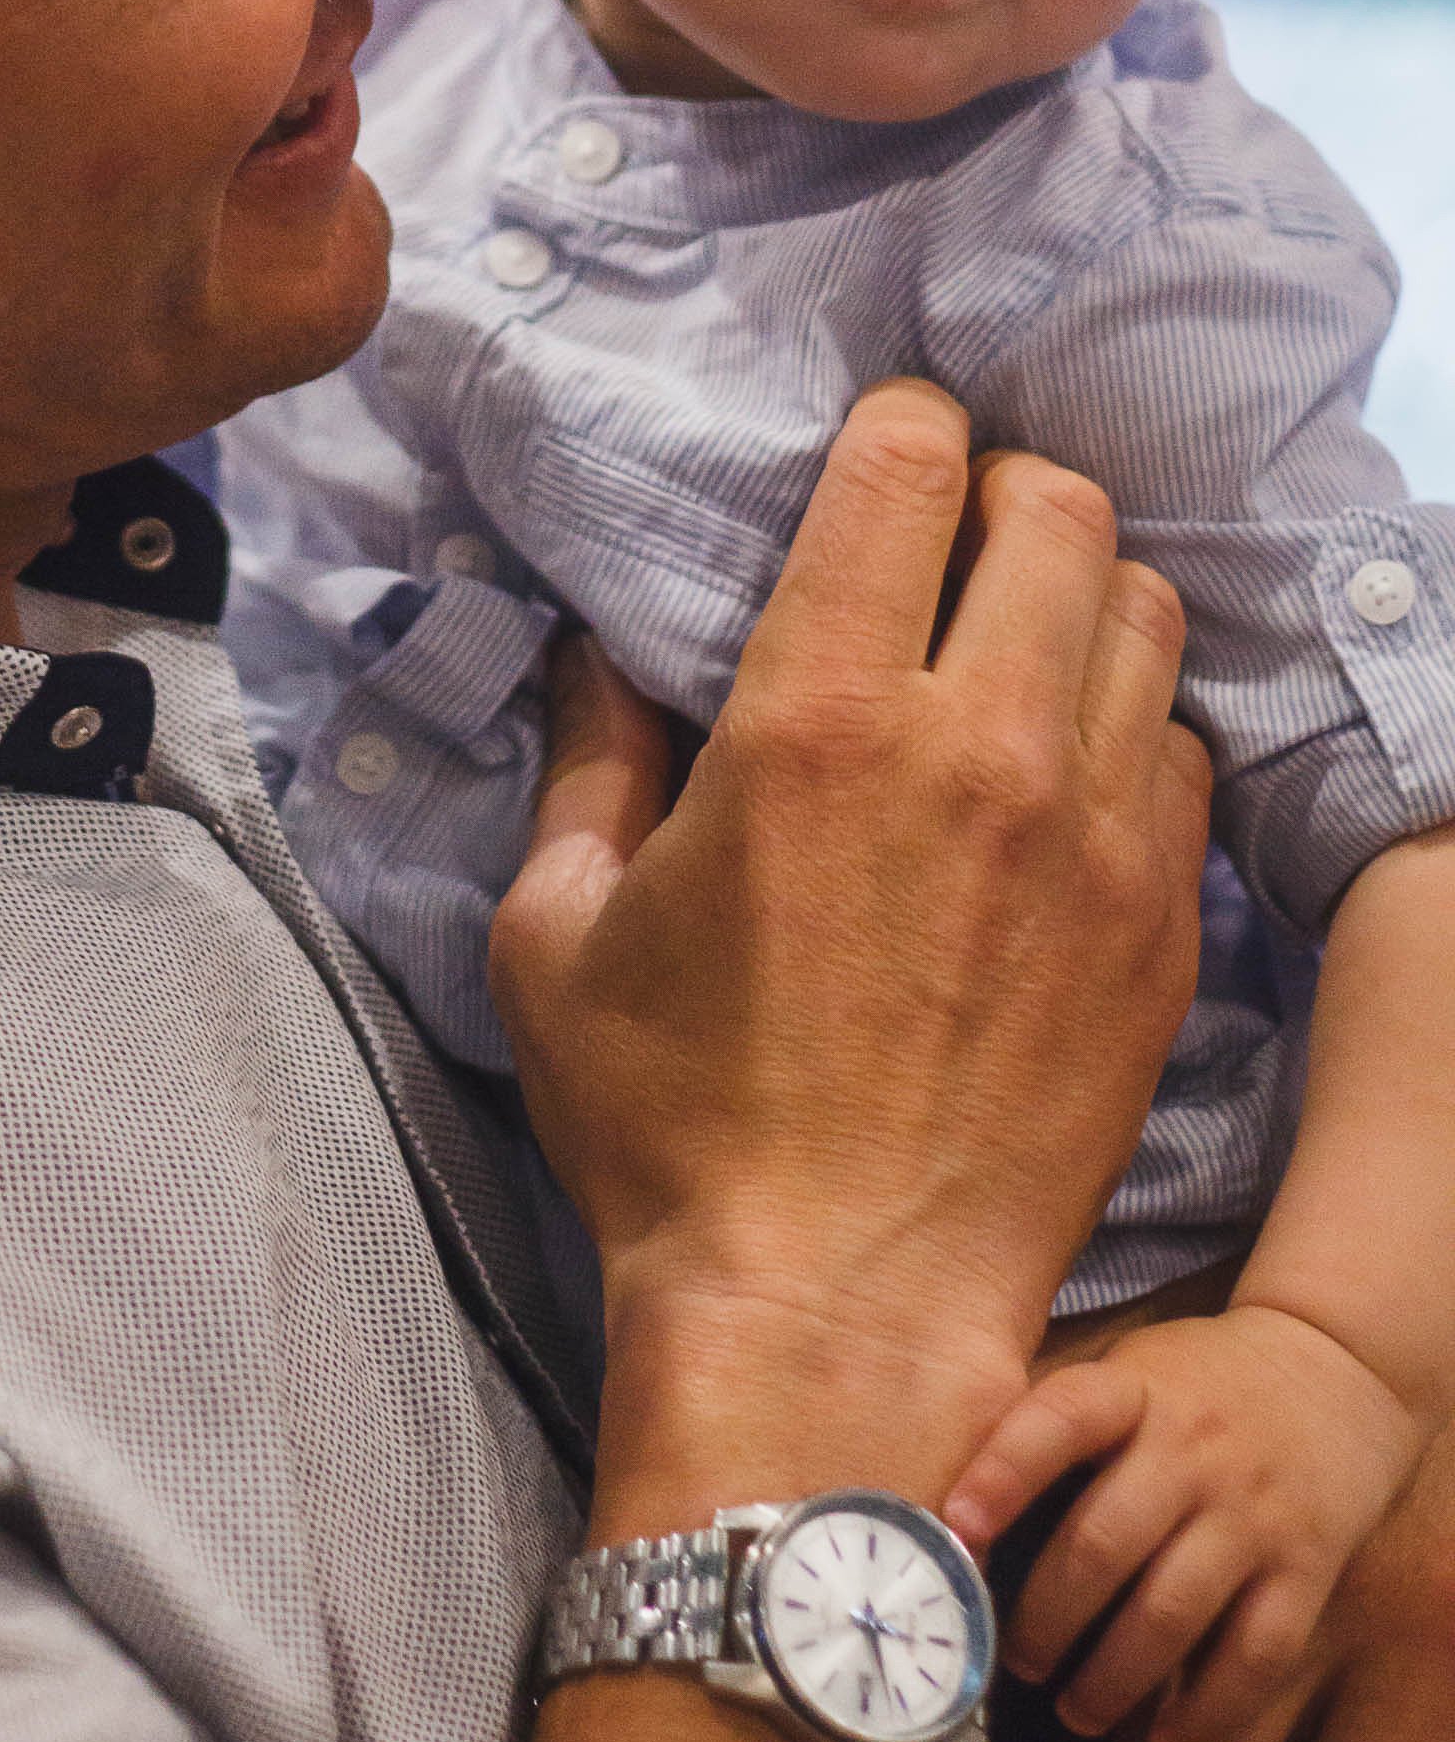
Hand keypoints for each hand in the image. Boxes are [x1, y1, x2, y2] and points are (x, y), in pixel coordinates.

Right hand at [489, 380, 1212, 1517]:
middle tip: (952, 535)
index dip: (899, 427)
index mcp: (817, 720)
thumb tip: (602, 652)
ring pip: (1144, 616)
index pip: (909, 470)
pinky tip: (1068, 766)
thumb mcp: (560, 932)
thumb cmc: (672, 1129)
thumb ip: (588, 761)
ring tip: (1021, 638)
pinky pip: (1182, 751)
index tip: (881, 444)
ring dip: (1079, 597)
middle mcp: (978, 749)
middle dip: (1002, 491)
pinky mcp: (1160, 929)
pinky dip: (1131, 723)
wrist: (837, 1314)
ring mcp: (1092, 839)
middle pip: (1058, 512)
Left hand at [946, 1306, 1424, 1741]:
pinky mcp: (1306, 1565)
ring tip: (1076, 1708)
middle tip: (1013, 1657)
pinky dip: (1210, 1709)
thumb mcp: (1126, 1368)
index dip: (1003, 1471)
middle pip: (1106, 1539)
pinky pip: (1255, 1651)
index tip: (957, 1527)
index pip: (1060, 1418)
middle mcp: (1192, 1446)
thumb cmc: (1194, 1381)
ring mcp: (1252, 1509)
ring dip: (1114, 1675)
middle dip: (1048, 1614)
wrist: (1332, 1368)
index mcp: (1133, 1386)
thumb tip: (954, 1498)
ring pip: (1173, 1609)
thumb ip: (1057, 1419)